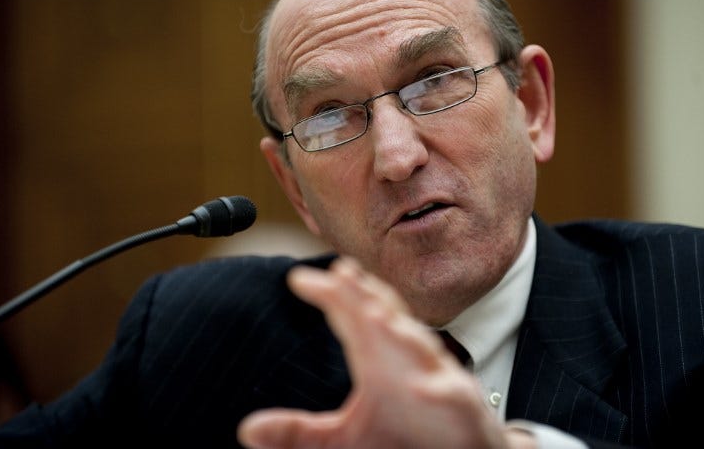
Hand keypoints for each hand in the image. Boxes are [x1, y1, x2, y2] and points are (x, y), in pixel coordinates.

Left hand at [237, 257, 533, 448]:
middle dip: (363, 296)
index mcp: (377, 361)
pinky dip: (439, 387)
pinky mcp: (457, 406)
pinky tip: (423, 386)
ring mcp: (433, 380)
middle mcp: (404, 361)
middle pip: (382, 319)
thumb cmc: (403, 436)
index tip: (298, 278)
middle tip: (341, 272)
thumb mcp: (343, 438)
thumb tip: (246, 430)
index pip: (351, 318)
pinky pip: (450, 393)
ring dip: (399, 330)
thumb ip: (299, 430)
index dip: (331, 295)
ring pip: (417, 348)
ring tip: (375, 314)